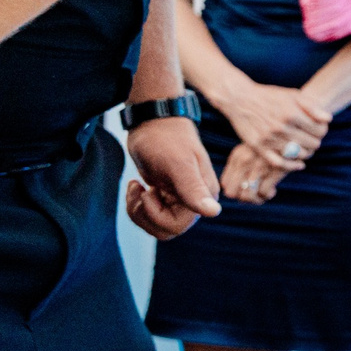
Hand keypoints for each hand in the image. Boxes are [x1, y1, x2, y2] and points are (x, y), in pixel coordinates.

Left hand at [124, 118, 218, 236]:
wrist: (153, 121)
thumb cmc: (165, 139)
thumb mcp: (178, 165)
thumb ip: (193, 190)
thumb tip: (213, 212)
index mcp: (203, 195)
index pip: (178, 225)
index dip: (156, 214)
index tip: (150, 191)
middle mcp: (195, 200)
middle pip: (166, 230)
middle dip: (145, 214)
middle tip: (139, 191)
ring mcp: (180, 199)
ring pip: (156, 225)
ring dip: (139, 211)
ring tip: (136, 188)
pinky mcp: (167, 195)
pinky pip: (150, 214)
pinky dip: (137, 204)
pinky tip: (137, 185)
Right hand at [215, 80, 330, 167]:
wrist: (240, 98)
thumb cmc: (270, 96)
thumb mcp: (293, 95)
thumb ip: (312, 106)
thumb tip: (328, 119)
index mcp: (292, 113)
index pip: (319, 130)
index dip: (323, 131)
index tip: (320, 130)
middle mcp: (281, 127)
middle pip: (311, 143)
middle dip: (316, 142)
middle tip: (314, 141)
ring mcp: (269, 138)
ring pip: (297, 154)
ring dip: (306, 154)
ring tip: (307, 149)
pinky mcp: (258, 146)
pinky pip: (278, 163)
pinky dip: (291, 166)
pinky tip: (299, 164)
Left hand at [220, 140, 289, 204]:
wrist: (296, 134)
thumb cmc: (275, 145)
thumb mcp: (254, 150)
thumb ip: (243, 164)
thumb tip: (238, 188)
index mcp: (237, 156)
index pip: (225, 183)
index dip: (235, 191)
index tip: (246, 190)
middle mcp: (244, 161)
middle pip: (232, 193)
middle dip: (243, 199)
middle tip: (255, 195)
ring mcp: (258, 165)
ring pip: (247, 196)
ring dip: (256, 200)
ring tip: (264, 194)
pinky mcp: (273, 169)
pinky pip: (263, 193)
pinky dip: (267, 195)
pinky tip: (273, 189)